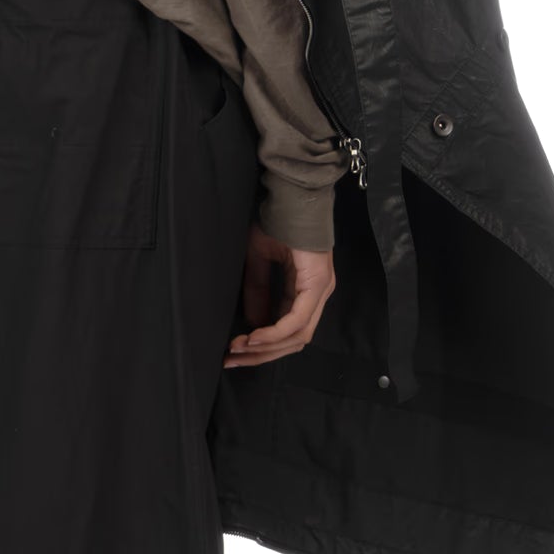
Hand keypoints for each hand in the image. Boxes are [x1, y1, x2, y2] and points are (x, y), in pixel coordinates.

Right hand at [223, 225, 334, 367]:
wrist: (290, 194)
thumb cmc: (277, 220)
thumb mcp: (260, 260)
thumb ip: (258, 291)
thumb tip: (254, 324)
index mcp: (307, 289)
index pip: (289, 331)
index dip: (262, 347)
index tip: (234, 352)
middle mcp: (318, 294)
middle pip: (294, 341)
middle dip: (261, 355)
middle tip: (232, 358)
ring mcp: (320, 290)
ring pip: (297, 337)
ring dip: (266, 347)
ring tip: (238, 348)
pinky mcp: (316, 283)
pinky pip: (297, 320)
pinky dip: (274, 332)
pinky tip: (254, 336)